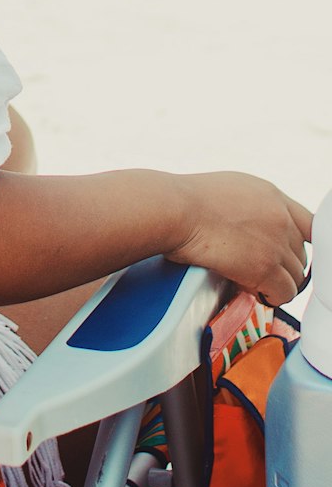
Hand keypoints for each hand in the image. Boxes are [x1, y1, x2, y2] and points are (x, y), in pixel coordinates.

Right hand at [166, 172, 311, 304]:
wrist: (175, 209)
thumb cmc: (185, 200)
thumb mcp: (229, 189)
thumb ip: (250, 206)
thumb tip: (250, 228)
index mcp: (272, 195)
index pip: (311, 224)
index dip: (299, 244)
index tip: (287, 255)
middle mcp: (281, 217)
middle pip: (301, 254)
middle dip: (283, 266)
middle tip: (260, 272)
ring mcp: (276, 242)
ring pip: (296, 276)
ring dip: (277, 283)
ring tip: (253, 283)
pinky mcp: (265, 266)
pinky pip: (285, 293)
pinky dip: (271, 297)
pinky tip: (252, 291)